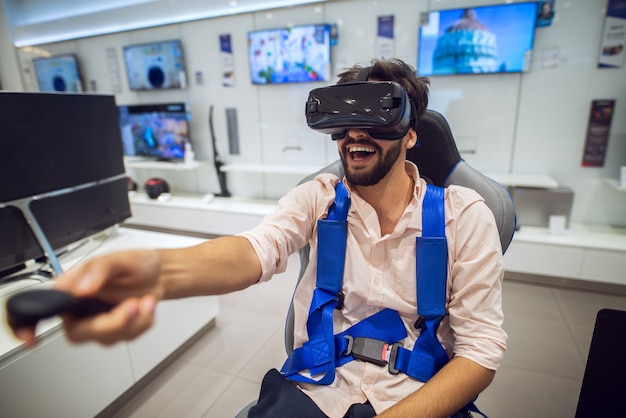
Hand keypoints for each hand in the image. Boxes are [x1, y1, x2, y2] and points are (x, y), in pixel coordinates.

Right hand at [15, 250, 161, 345]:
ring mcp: (98, 321)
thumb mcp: (117, 259)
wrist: (160, 273)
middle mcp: (80, 308)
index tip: (32, 337)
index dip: (28, 326)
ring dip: (133, 321)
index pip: (40, 310)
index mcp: (70, 289)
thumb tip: (80, 289)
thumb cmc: (136, 263)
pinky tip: (146, 306)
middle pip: (78, 333)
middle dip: (111, 323)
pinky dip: (142, 322)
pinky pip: (127, 337)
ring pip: (107, 338)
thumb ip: (97, 271)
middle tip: (131, 306)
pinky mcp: (116, 330)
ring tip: (144, 300)